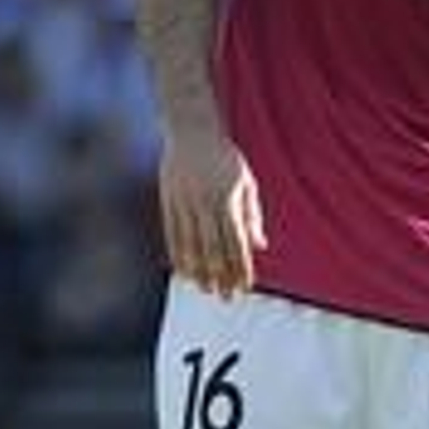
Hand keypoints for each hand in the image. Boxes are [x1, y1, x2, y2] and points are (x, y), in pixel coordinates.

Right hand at [158, 130, 265, 298]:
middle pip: (213, 249)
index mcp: (228, 200)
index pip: (236, 243)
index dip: (240, 266)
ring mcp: (183, 203)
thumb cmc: (225, 158)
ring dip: (199, 271)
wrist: (191, 131)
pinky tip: (183, 271)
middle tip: (225, 297)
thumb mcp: (246, 183)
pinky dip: (178, 255)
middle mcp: (205, 204)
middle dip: (220, 276)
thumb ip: (252, 216)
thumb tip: (260, 246)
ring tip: (205, 289)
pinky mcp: (167, 201)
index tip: (244, 286)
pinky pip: (172, 235)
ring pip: (191, 245)